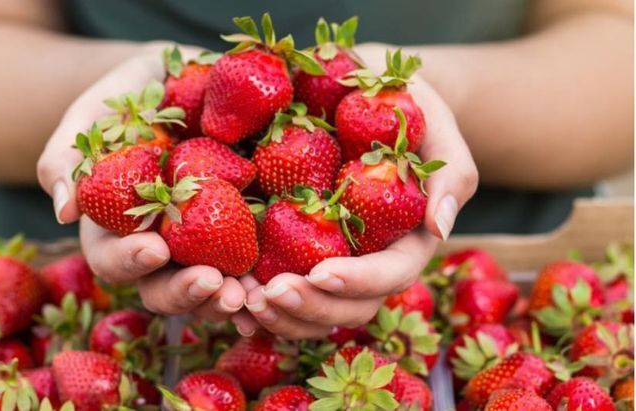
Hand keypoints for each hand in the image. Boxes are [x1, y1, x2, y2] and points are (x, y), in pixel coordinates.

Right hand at [37, 43, 244, 321]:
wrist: (181, 80)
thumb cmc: (126, 99)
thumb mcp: (92, 116)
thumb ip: (68, 159)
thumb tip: (64, 212)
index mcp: (116, 228)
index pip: (114, 259)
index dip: (131, 261)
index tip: (155, 248)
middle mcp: (160, 245)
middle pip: (163, 288)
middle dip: (184, 292)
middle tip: (210, 282)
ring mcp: (203, 242)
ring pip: (208, 288)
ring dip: (225, 299)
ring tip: (246, 296)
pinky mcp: (244, 229)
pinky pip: (251, 263)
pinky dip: (261, 280)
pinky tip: (274, 285)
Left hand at [233, 66, 478, 338]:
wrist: (358, 90)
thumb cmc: (402, 104)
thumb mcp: (433, 123)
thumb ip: (450, 173)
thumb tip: (441, 227)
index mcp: (404, 238)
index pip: (389, 274)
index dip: (358, 281)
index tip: (320, 273)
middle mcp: (366, 259)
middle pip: (348, 307)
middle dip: (309, 308)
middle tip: (267, 295)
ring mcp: (329, 259)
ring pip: (312, 313)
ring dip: (277, 317)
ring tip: (240, 299)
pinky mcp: (293, 249)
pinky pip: (279, 291)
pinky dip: (254, 304)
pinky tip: (226, 296)